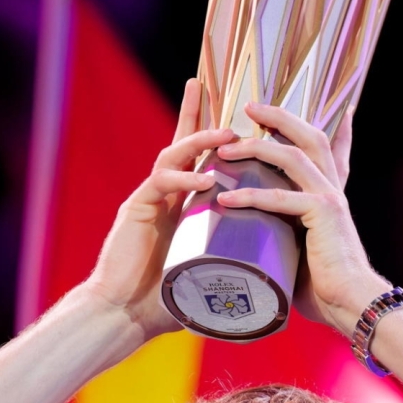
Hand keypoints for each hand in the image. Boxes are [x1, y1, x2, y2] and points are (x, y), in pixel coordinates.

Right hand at [83, 79, 237, 339]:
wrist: (124, 315)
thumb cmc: (166, 301)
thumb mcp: (207, 274)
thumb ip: (233, 265)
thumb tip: (277, 278)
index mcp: (181, 205)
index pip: (199, 162)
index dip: (212, 137)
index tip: (239, 117)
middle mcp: (164, 196)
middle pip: (180, 144)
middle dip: (195, 114)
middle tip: (207, 87)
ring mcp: (149, 199)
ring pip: (173, 156)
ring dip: (200, 141)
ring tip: (228, 134)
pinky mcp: (136, 210)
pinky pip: (160, 184)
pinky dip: (184, 179)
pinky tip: (206, 179)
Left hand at [212, 101, 389, 332]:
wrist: (351, 304)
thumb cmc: (325, 289)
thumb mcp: (304, 253)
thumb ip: (287, 236)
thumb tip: (258, 244)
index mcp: (330, 196)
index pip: (333, 151)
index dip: (333, 126)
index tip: (328, 105)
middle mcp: (333, 190)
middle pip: (310, 136)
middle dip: (279, 118)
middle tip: (248, 107)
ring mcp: (330, 199)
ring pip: (292, 156)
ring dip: (256, 148)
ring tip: (224, 149)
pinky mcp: (323, 215)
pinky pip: (281, 197)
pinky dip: (252, 195)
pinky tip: (226, 197)